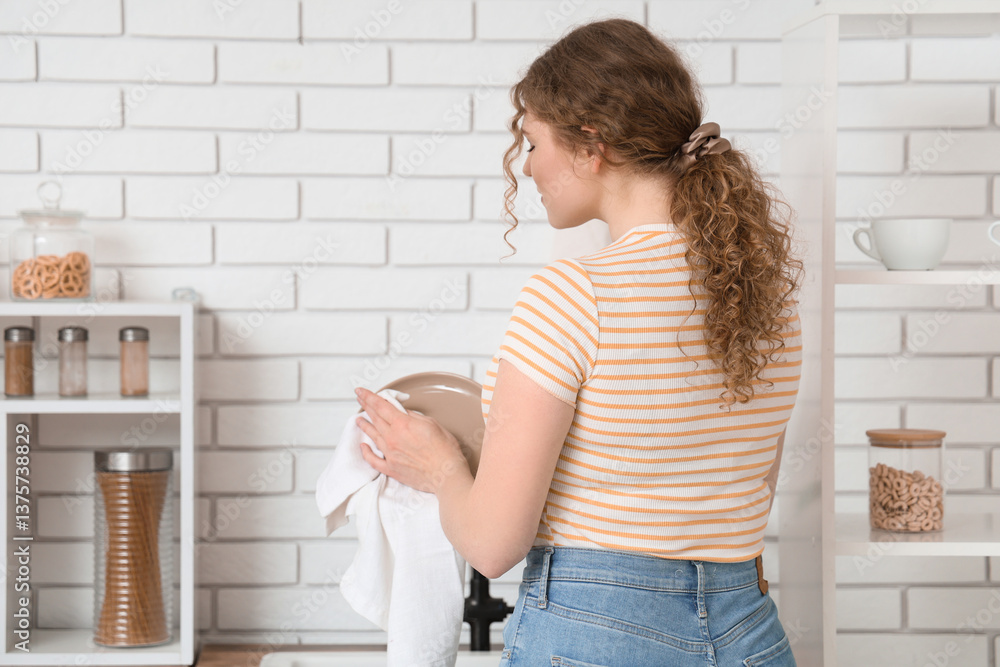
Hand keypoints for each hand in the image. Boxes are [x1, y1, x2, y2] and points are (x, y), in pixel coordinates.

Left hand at [354, 387, 468, 493]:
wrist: (447, 476)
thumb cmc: (445, 451)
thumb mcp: (432, 424)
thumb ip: (413, 416)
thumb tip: (402, 411)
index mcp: (403, 425)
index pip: (380, 406)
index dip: (368, 397)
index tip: (361, 391)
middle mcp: (393, 438)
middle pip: (375, 418)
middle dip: (365, 406)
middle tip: (360, 399)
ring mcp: (390, 454)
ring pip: (372, 436)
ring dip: (364, 425)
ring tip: (359, 419)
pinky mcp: (391, 469)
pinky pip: (373, 460)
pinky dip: (366, 452)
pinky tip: (363, 446)